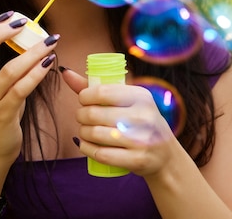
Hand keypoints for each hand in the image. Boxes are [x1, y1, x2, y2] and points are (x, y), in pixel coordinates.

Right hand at [0, 13, 58, 165]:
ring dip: (32, 52)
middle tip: (23, 23)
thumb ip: (1, 64)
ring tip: (50, 41)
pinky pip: (22, 90)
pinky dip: (37, 73)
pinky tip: (49, 62)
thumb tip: (24, 35)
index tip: (10, 16)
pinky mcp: (3, 116)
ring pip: (8, 71)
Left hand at [62, 69, 177, 176]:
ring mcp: (142, 140)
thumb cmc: (139, 122)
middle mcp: (143, 116)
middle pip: (95, 114)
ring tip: (83, 130)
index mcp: (142, 96)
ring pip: (96, 134)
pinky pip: (101, 154)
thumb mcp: (127, 101)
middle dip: (81, 115)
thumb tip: (65, 72)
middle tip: (81, 117)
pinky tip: (84, 144)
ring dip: (82, 132)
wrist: (165, 154)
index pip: (102, 92)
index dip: (85, 96)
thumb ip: (97, 88)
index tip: (83, 100)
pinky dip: (87, 149)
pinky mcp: (137, 160)